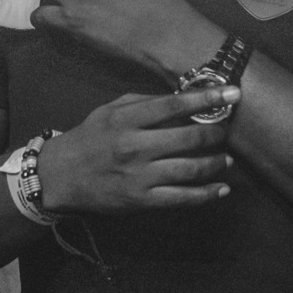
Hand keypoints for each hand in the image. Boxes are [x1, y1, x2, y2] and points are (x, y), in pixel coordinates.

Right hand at [37, 88, 235, 213]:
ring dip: (216, 163)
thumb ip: (142, 103)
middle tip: (228, 129)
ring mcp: (140, 176)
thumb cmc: (89, 138)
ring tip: (227, 158)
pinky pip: (182, 198)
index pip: (173, 105)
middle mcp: (134, 146)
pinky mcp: (143, 200)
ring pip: (191, 169)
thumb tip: (180, 99)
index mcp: (125, 119)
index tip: (231, 92)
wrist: (61, 176)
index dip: (205, 98)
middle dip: (216, 132)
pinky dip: (207, 193)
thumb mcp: (109, 111)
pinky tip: (222, 188)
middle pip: (188, 137)